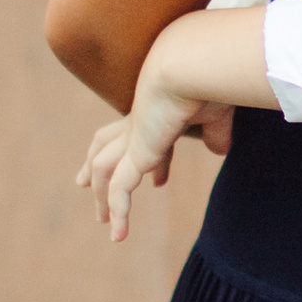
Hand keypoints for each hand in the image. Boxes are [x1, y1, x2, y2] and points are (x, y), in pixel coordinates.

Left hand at [76, 37, 232, 240]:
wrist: (191, 66)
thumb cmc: (209, 79)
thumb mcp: (216, 112)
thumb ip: (215, 132)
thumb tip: (219, 150)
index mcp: (155, 109)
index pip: (143, 135)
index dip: (154, 160)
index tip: (159, 180)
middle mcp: (137, 122)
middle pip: (104, 145)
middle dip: (93, 164)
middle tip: (82, 182)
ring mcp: (132, 138)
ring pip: (103, 170)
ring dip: (101, 196)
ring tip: (102, 220)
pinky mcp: (135, 154)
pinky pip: (118, 190)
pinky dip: (118, 213)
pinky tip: (119, 235)